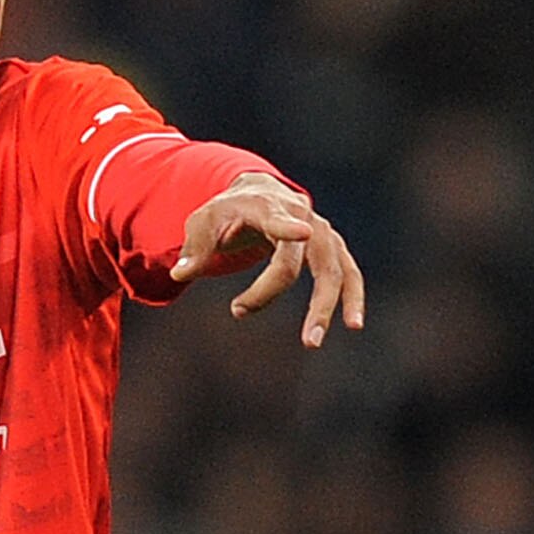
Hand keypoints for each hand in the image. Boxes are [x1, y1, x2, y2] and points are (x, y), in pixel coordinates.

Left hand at [171, 176, 364, 347]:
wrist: (256, 192)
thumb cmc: (226, 212)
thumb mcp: (202, 222)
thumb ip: (194, 249)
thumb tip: (179, 275)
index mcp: (267, 206)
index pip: (278, 219)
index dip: (288, 227)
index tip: (303, 233)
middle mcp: (301, 217)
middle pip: (308, 258)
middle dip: (299, 295)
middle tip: (285, 330)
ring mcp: (320, 232)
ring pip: (336, 269)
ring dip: (328, 305)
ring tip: (313, 341)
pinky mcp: (331, 247)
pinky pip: (347, 272)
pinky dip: (352, 297)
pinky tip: (354, 323)